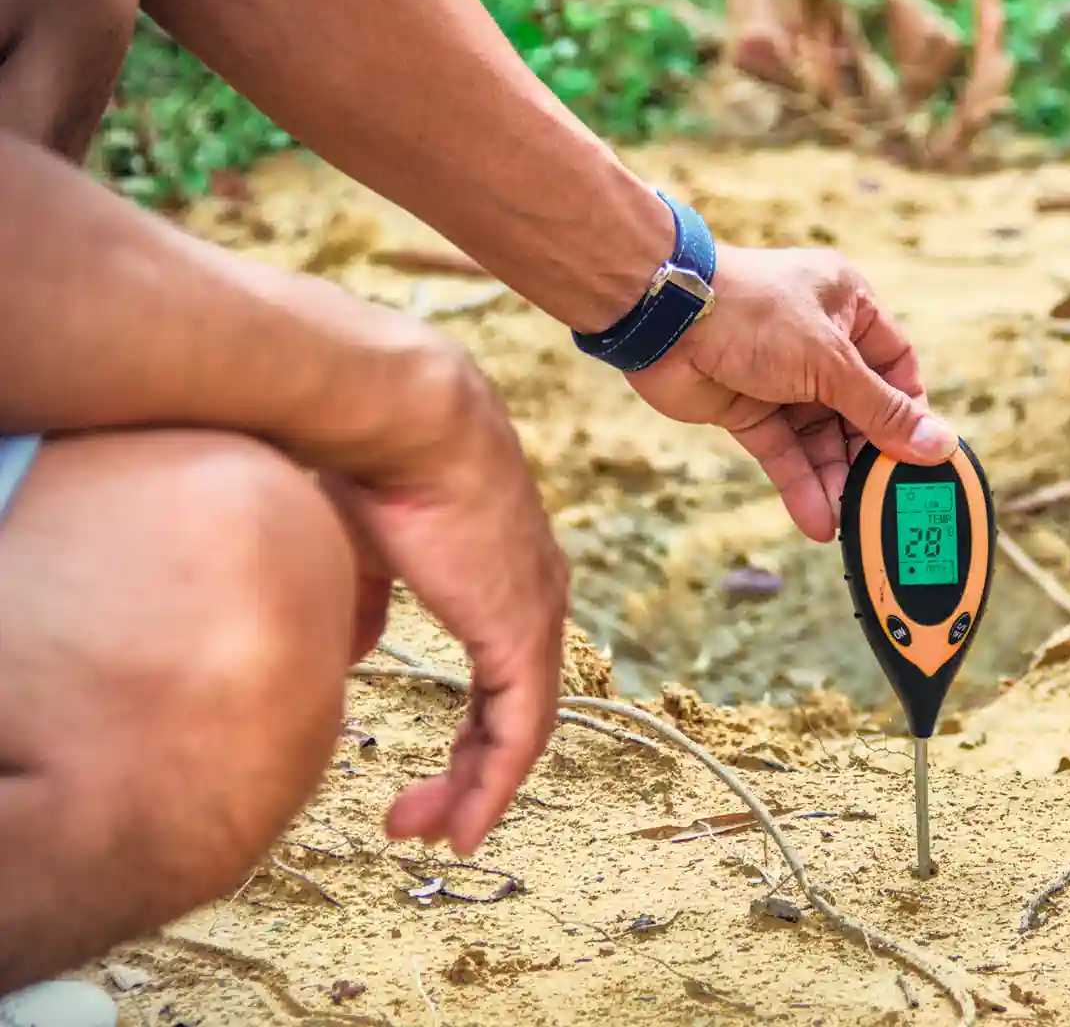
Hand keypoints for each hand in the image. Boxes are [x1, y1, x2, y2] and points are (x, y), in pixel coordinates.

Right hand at [322, 337, 568, 857]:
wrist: (394, 412)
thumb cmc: (368, 458)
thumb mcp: (359, 546)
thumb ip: (363, 603)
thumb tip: (356, 653)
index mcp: (500, 572)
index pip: (500, 674)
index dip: (468, 735)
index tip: (428, 782)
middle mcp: (534, 594)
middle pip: (514, 709)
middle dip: (469, 774)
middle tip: (423, 823)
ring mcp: (536, 612)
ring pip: (520, 729)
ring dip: (476, 789)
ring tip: (434, 835)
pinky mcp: (523, 630)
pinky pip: (520, 729)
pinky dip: (494, 783)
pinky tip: (464, 823)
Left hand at [624, 245, 958, 541]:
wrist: (663, 316)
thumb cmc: (753, 314)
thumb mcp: (831, 363)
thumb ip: (882, 411)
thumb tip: (938, 445)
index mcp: (849, 306)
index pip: (895, 365)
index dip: (909, 411)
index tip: (923, 457)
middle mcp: (818, 340)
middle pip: (859, 409)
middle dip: (870, 456)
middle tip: (887, 501)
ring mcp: (781, 376)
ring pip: (820, 437)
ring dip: (835, 479)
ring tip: (853, 522)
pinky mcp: (748, 408)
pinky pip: (784, 451)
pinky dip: (800, 484)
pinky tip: (818, 521)